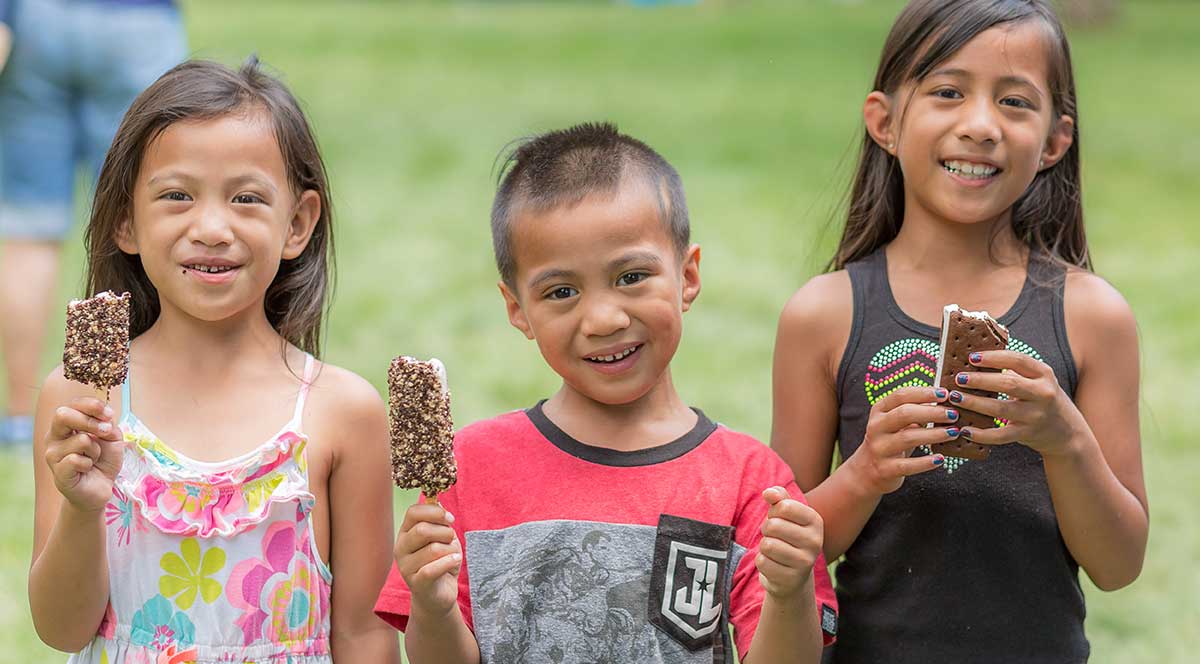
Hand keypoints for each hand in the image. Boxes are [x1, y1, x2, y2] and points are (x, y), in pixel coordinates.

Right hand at [43, 398, 124, 512]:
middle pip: (63, 414)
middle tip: (105, 432)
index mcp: (66, 425)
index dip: (92, 405)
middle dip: (91, 421)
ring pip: (80, 440)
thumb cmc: (103, 460)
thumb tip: (104, 419)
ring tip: (92, 459)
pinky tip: (86, 469)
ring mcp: (52, 454)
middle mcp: (54, 437)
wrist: (100, 488)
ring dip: (96, 450)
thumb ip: (108, 424)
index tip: (109, 414)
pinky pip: (77, 459)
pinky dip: (89, 463)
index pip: (73, 404)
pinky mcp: (57, 472)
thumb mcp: (112, 438)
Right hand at [395, 500, 461, 617]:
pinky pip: (433, 568)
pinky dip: (449, 562)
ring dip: (451, 550)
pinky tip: (455, 561)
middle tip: (452, 540)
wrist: (439, 594)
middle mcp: (400, 548)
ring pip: (433, 549)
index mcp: (405, 533)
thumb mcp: (442, 537)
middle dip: (445, 532)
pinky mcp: (416, 583)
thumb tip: (438, 501)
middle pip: (423, 530)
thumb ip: (438, 520)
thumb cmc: (441, 561)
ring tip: (453, 556)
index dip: (434, 512)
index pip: (413, 512)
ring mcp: (406, 567)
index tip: (450, 518)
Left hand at [756, 487, 822, 598]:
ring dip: (764, 546)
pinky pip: (762, 562)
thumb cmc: (787, 536)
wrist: (793, 575)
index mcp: (816, 521)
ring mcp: (805, 562)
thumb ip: (779, 497)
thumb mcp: (786, 514)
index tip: (779, 518)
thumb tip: (768, 493)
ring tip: (775, 551)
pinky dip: (762, 561)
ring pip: (767, 545)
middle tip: (775, 537)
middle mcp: (815, 542)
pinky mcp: (791, 579)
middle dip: (767, 530)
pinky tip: (774, 565)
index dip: (774, 511)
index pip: (785, 506)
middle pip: (773, 526)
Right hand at [848, 386, 959, 494]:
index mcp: (879, 411)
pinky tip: (940, 458)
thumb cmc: (890, 442)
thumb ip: (914, 412)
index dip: (924, 393)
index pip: (901, 395)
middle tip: (953, 415)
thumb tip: (945, 402)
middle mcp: (876, 427)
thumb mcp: (895, 424)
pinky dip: (926, 462)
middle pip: (904, 414)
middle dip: (932, 412)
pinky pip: (908, 465)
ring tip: (953, 433)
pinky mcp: (885, 469)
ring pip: (908, 437)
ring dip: (934, 434)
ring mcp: (879, 448)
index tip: (945, 393)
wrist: (866, 471)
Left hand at [949, 351, 1088, 457]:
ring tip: (955, 398)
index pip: (1017, 360)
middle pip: (1008, 384)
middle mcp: (1043, 393)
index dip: (993, 357)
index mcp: (1043, 374)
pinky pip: (1000, 435)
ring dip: (975, 403)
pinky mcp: (1027, 434)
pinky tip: (964, 430)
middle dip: (980, 380)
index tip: (971, 357)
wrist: (1066, 432)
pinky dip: (981, 434)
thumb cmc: (1041, 399)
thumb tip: (974, 359)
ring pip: (1001, 409)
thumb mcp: (1036, 380)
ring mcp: (1036, 415)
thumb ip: (1014, 370)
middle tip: (959, 378)